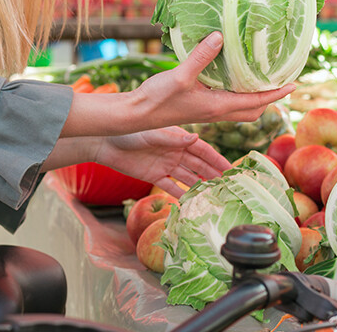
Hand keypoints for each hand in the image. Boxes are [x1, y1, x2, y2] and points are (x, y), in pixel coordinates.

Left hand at [96, 127, 228, 196]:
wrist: (106, 143)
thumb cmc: (129, 133)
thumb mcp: (152, 134)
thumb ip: (173, 138)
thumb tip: (195, 138)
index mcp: (177, 138)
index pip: (203, 150)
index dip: (217, 159)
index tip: (231, 169)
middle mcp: (174, 152)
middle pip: (198, 165)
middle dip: (213, 175)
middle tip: (228, 187)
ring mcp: (165, 164)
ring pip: (187, 177)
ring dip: (200, 185)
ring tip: (214, 197)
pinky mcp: (154, 176)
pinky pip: (170, 187)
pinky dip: (180, 194)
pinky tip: (191, 203)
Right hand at [129, 31, 294, 129]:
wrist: (135, 115)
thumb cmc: (157, 98)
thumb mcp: (180, 75)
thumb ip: (201, 57)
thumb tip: (221, 36)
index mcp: (217, 106)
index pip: (256, 102)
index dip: (276, 93)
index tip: (294, 84)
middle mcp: (215, 112)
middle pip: (252, 111)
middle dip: (269, 99)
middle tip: (281, 82)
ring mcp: (206, 112)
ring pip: (239, 109)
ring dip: (254, 98)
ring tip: (261, 80)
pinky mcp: (196, 108)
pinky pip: (226, 104)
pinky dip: (237, 95)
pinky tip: (230, 78)